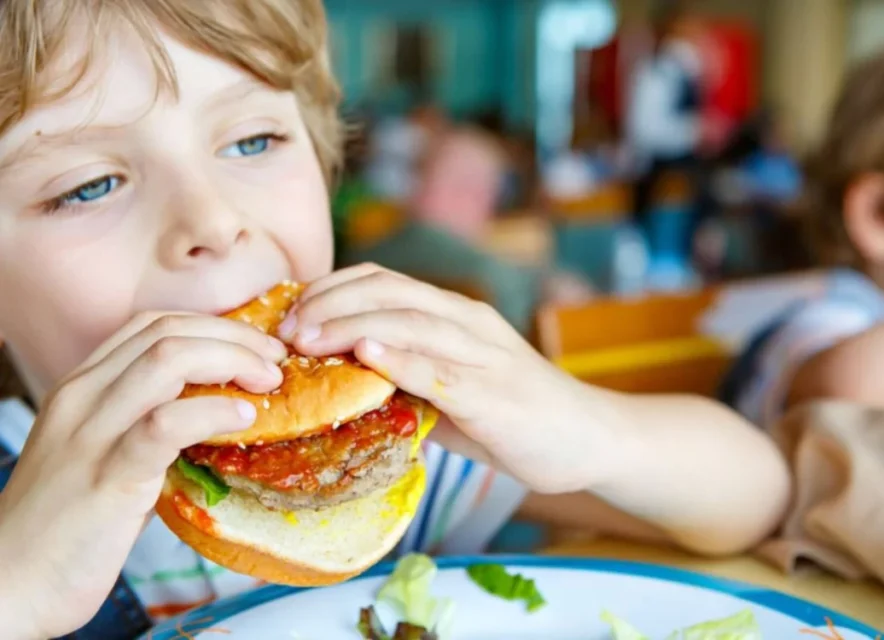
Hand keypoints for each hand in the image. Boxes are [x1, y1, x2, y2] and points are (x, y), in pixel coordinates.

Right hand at [0, 314, 285, 638]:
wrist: (9, 586)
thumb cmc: (65, 528)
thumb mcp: (105, 456)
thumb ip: (147, 427)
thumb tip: (218, 412)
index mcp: (81, 389)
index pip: (152, 325)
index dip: (214, 326)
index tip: (257, 348)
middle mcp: (82, 399)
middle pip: (168, 332)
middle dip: (234, 338)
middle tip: (276, 363)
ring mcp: (91, 434)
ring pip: (167, 360)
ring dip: (233, 362)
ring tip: (269, 384)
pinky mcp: (106, 477)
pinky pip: (166, 423)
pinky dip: (214, 411)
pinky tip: (244, 418)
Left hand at [280, 264, 615, 494]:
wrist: (587, 437)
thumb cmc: (514, 416)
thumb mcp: (452, 389)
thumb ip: (407, 378)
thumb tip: (342, 386)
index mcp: (456, 315)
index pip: (384, 282)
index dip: (332, 289)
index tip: (290, 312)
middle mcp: (468, 323)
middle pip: (390, 292)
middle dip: (330, 303)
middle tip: (286, 328)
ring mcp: (484, 355)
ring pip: (411, 322)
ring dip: (351, 325)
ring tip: (306, 339)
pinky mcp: (494, 394)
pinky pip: (442, 370)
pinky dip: (403, 358)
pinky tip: (367, 354)